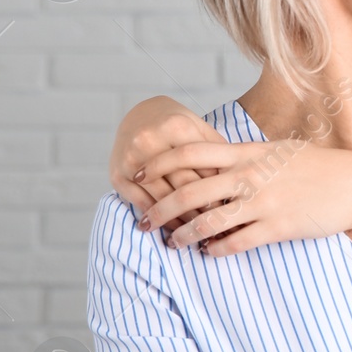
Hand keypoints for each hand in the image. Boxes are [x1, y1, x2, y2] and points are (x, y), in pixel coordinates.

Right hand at [109, 96, 226, 229]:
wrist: (139, 116)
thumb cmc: (177, 126)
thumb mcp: (201, 129)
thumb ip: (218, 154)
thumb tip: (235, 192)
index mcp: (176, 127)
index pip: (205, 170)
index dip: (221, 194)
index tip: (233, 213)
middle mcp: (149, 141)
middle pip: (184, 187)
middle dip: (204, 211)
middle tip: (219, 230)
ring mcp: (131, 159)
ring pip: (163, 199)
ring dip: (183, 221)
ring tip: (200, 236)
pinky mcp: (117, 175)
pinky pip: (142, 204)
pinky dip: (160, 220)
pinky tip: (175, 229)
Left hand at [132, 139, 351, 254]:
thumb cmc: (323, 167)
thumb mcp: (282, 150)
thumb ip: (249, 156)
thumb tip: (221, 159)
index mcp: (249, 153)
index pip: (190, 152)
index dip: (159, 163)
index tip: (139, 175)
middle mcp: (251, 176)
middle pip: (189, 191)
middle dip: (159, 208)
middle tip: (142, 221)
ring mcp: (264, 202)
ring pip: (207, 221)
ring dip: (183, 235)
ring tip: (172, 243)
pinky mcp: (278, 227)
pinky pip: (236, 243)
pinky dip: (216, 250)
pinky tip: (208, 254)